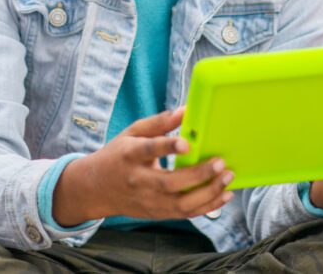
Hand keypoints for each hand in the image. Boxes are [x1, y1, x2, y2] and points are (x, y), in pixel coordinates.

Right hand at [53, 107, 233, 225]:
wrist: (94, 189)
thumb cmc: (118, 155)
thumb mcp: (132, 133)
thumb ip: (159, 122)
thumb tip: (186, 110)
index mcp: (129, 156)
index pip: (149, 150)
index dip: (167, 147)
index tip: (187, 143)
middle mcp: (139, 181)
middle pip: (169, 183)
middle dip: (198, 174)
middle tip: (221, 162)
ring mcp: (148, 201)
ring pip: (180, 204)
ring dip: (208, 193)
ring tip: (227, 177)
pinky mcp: (156, 213)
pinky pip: (184, 214)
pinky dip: (207, 206)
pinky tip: (224, 194)